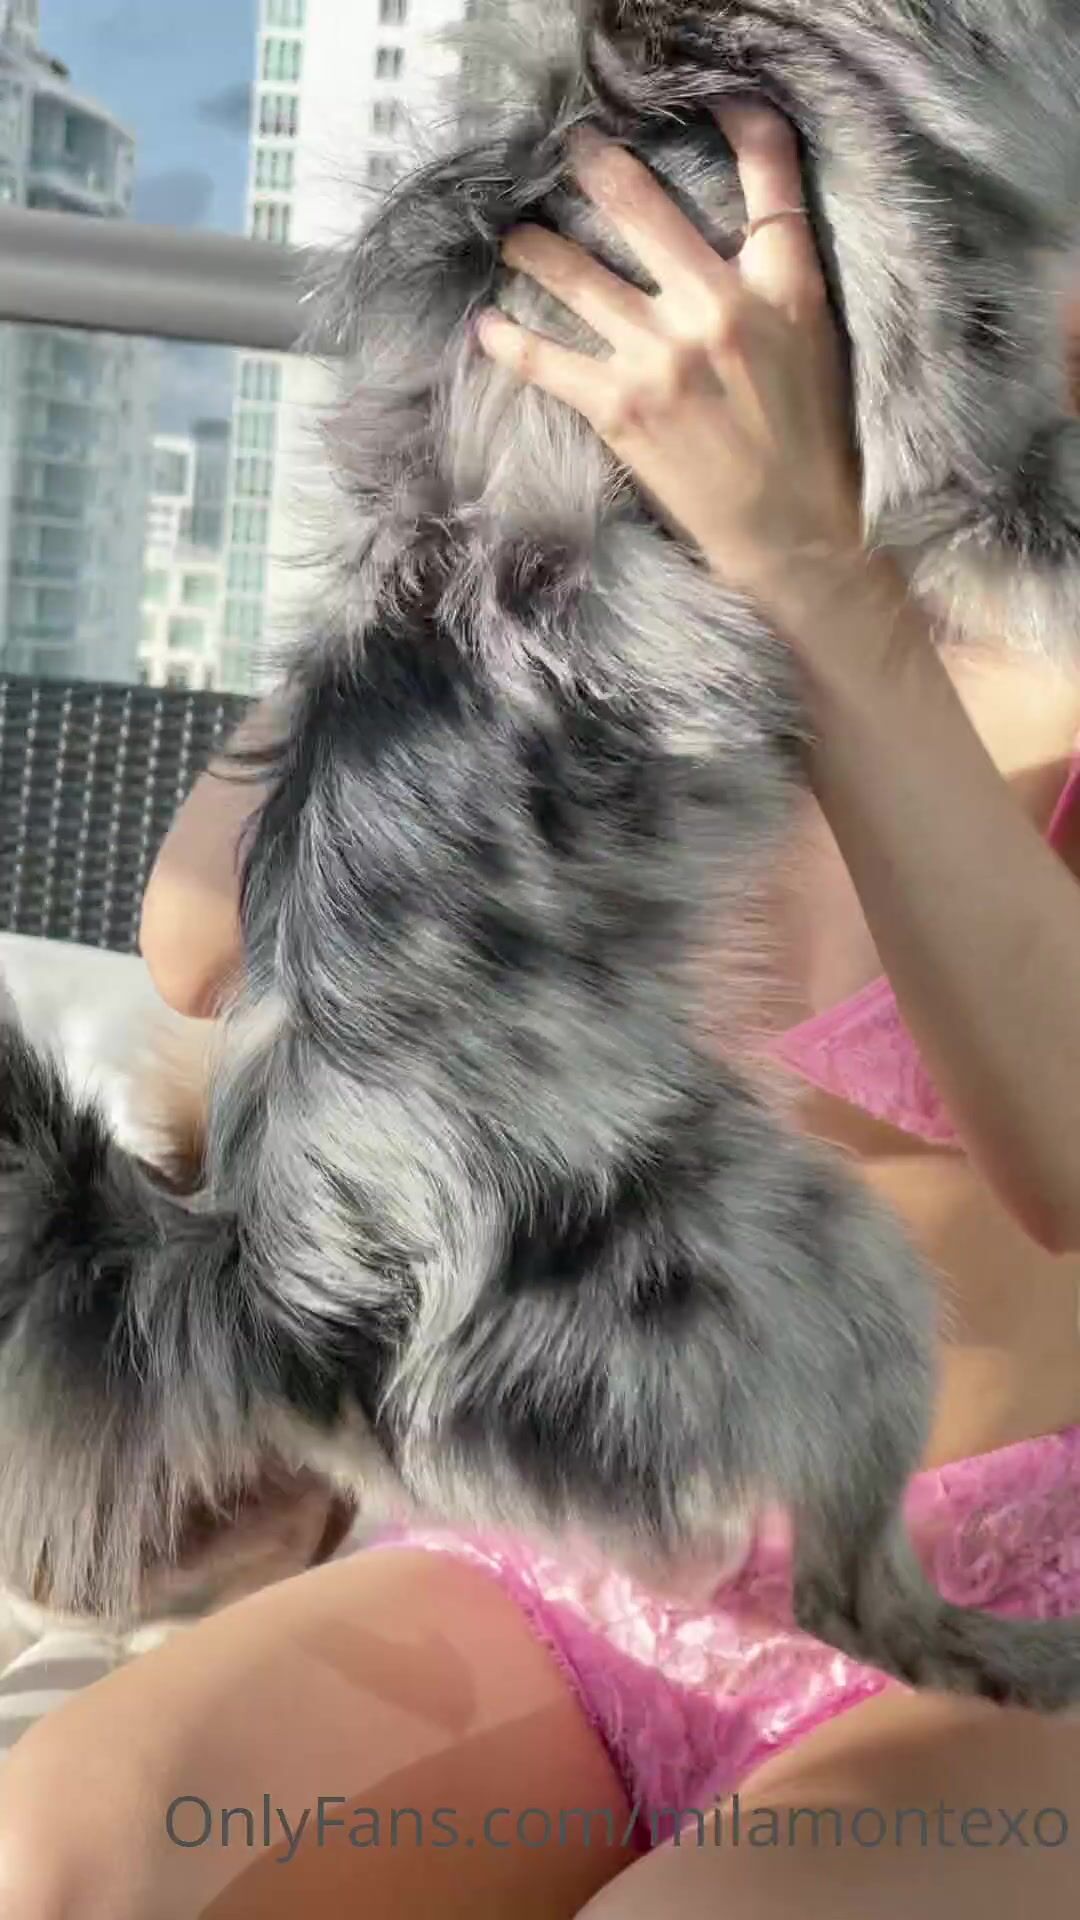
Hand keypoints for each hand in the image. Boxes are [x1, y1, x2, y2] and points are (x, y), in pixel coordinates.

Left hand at [476, 103, 864, 619]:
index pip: (767, 170)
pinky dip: (509, 339)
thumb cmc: (812, 437)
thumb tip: (747, 209)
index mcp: (782, 284)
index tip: (708, 98)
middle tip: (568, 148)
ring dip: (534, 246)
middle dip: (594, 164)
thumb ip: (782, 265)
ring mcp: (661, 357)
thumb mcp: (817, 335)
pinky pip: (546, 359)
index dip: (739, 119)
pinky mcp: (620, 409)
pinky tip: (486, 323)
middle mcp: (716, 307)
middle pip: (639, 204)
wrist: (793, 535)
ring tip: (513, 235)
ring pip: (575, 273)